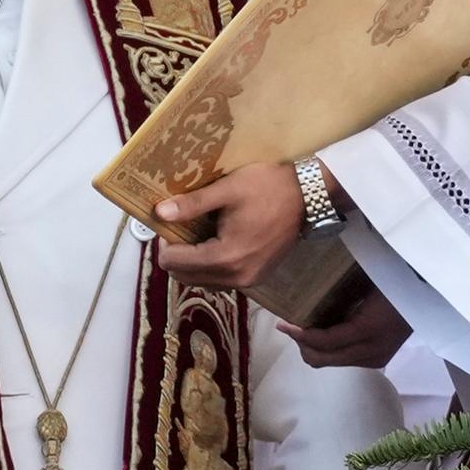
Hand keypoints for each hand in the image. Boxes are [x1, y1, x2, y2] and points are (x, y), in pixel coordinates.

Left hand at [154, 162, 310, 288]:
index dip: (164, 244)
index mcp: (227, 257)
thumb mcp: (227, 189)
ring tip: (194, 236)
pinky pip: (221, 280)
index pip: (176, 263)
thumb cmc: (269, 187)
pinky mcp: (257, 277)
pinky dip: (209, 267)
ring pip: (202, 281)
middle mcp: (237, 277)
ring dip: (191, 263)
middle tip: (178, 230)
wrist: (309, 195)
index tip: (168, 224)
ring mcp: (249, 280)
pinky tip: (212, 244)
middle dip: (175, 255)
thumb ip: (192, 204)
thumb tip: (160, 213)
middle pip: (185, 277)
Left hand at [280, 290, 410, 368]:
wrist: (429, 291)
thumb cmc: (395, 277)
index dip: (299, 335)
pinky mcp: (379, 360)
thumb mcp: (365, 282)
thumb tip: (305, 294)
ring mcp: (376, 358)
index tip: (282, 323)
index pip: (324, 342)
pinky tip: (328, 331)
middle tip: (291, 326)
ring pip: (330, 362)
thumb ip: (338, 293)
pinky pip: (344, 360)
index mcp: (368, 329)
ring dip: (314, 348)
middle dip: (302, 345)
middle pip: (322, 360)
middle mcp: (371, 350)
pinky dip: (330, 349)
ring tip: (307, 327)